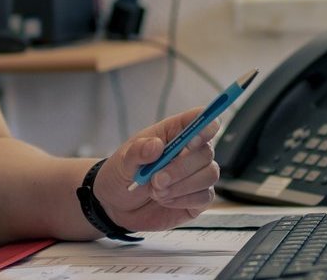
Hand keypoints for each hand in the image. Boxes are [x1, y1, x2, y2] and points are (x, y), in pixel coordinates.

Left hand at [91, 108, 221, 232]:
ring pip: (209, 174)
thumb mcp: (122, 162)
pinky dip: (183, 200)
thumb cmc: (122, 175)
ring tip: (156, 192)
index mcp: (174, 133)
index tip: (192, 140)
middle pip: (206, 152)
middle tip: (155, 180)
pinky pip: (205, 196)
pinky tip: (165, 200)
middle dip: (181, 168)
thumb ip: (138, 152)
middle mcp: (190, 151)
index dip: (205, 125)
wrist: (118, 206)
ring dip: (181, 186)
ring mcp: (197, 174)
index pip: (200, 120)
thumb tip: (156, 145)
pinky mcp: (199, 197)